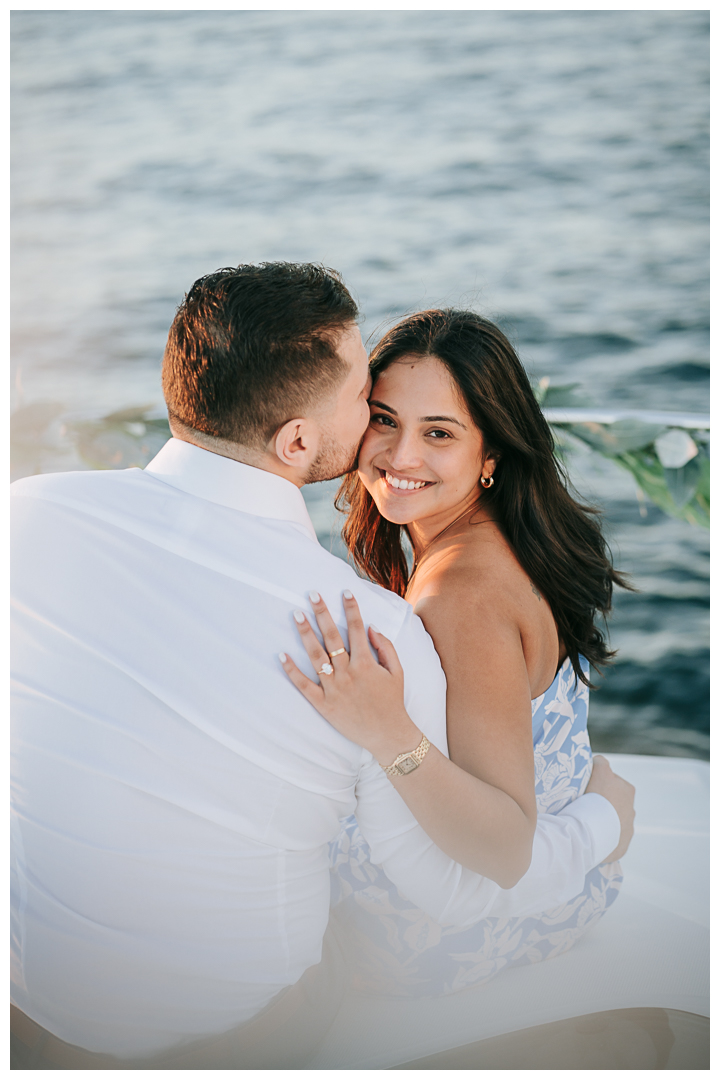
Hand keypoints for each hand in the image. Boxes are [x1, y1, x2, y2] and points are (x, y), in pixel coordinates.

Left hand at [279, 590, 420, 763]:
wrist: (388, 735)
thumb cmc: (392, 702)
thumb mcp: (397, 672)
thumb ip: (385, 648)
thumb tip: (371, 627)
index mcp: (366, 663)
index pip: (357, 629)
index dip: (351, 608)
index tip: (345, 591)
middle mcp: (348, 673)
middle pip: (332, 637)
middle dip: (322, 613)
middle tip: (312, 594)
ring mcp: (334, 688)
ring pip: (316, 656)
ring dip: (306, 634)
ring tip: (297, 615)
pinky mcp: (323, 704)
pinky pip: (304, 685)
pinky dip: (292, 671)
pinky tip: (282, 655)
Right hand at [585, 754, 635, 861]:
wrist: (593, 832)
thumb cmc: (597, 797)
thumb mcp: (599, 770)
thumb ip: (600, 762)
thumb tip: (598, 761)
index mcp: (627, 790)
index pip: (610, 780)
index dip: (597, 782)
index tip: (586, 787)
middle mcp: (630, 808)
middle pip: (613, 801)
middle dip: (602, 802)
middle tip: (585, 803)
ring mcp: (627, 828)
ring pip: (613, 821)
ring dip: (603, 820)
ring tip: (587, 821)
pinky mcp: (622, 845)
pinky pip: (611, 839)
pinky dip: (603, 836)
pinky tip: (591, 835)